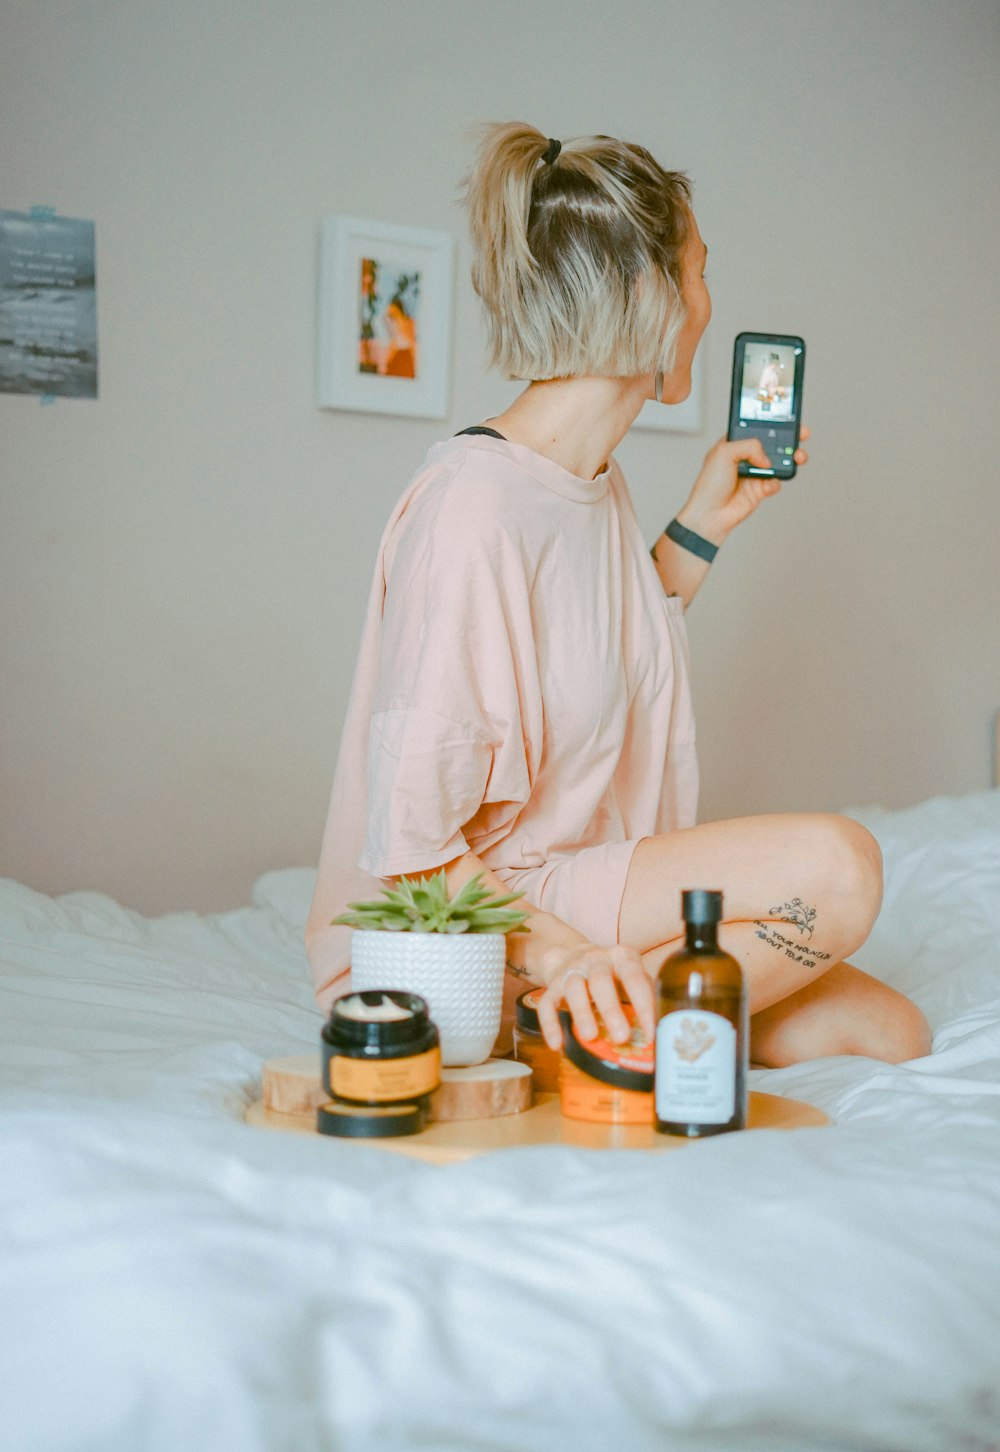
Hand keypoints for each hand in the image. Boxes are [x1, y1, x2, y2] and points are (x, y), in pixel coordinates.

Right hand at [535, 942, 654, 1051]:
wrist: (573, 955)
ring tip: (590, 1038)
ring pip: (573, 988)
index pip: (635, 979)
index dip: (644, 1005)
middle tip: (622, 1037)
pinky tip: (557, 1045)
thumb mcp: (633, 977)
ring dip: (581, 1013)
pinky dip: (550, 1024)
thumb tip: (662, 1032)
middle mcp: (596, 960)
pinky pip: (547, 1003)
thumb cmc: (614, 975)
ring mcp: (572, 971)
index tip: (651, 1033)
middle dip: (611, 1009)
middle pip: (600, 981)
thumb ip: (646, 996)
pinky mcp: (552, 985)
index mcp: (622, 958)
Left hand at [678, 425, 810, 543]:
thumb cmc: (709, 484)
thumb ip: (749, 446)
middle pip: (773, 444)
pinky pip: (776, 482)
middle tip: (802, 434)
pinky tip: (770, 482)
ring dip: (791, 458)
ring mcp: (755, 473)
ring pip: (779, 462)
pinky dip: (777, 481)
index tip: (788, 418)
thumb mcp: (724, 453)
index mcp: (736, 443)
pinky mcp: (761, 489)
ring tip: (797, 457)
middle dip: (790, 438)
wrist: (711, 514)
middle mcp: (747, 457)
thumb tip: (766, 457)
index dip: (772, 423)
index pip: (758, 428)